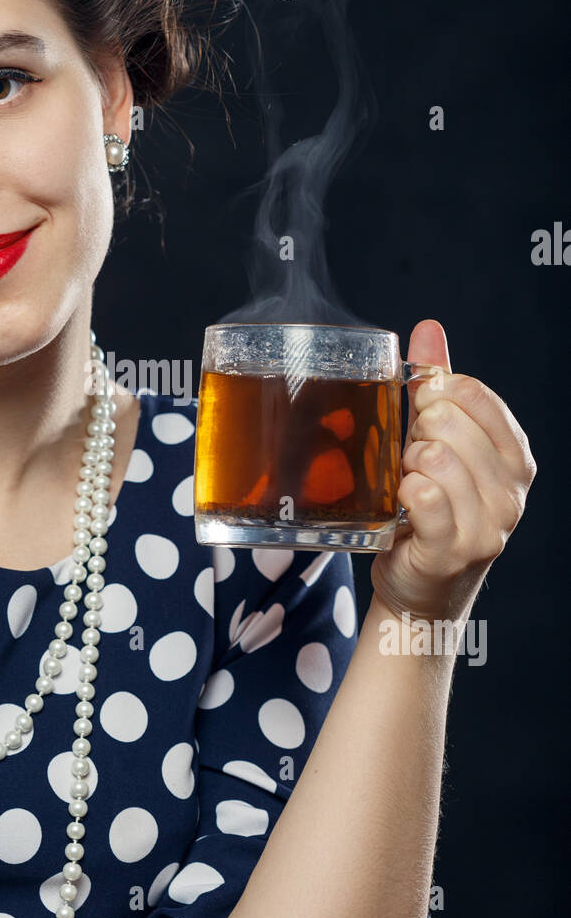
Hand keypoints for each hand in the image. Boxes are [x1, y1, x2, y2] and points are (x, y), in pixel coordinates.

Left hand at [370, 320, 536, 626]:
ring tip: (409, 486)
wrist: (421, 588)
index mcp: (514, 454)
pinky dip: (403, 494)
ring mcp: (489, 522)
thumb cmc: (429, 509)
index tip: (422, 420)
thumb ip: (436, 384)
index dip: (431, 397)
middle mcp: (512, 488)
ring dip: (406, 468)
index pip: (470, 392)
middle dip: (416, 435)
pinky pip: (422, 496)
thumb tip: (429, 328)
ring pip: (433, 457)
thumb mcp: (437, 441)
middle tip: (412, 463)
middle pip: (448, 421)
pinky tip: (404, 506)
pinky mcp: (456, 550)